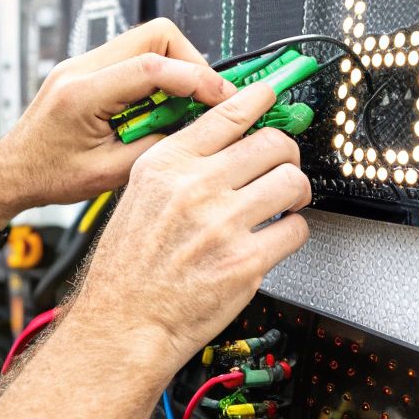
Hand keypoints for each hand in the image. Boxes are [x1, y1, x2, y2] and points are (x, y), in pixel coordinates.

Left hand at [0, 19, 234, 225]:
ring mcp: (81, 65)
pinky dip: (155, 77)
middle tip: (206, 96)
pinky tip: (158, 107)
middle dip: (191, 63)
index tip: (221, 95)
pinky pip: (132, 57)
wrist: (10, 172)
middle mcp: (80, 69)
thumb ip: (154, 148)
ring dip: (174, 70)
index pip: (152, 66)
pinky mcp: (86, 70)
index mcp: (82, 94)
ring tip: (181, 107)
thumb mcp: (107, 174)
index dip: (196, 77)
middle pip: (155, 35)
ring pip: (146, 42)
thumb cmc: (45, 175)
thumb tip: (193, 129)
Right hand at [67, 81, 311, 372]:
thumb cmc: (127, 268)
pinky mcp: (246, 262)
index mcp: (165, 166)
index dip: (260, 99)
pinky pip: (295, 230)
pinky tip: (273, 237)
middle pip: (273, 143)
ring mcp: (223, 225)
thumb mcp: (139, 196)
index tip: (273, 95)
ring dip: (295, 192)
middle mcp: (195, 188)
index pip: (228, 114)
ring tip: (284, 203)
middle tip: (282, 166)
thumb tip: (228, 142)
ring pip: (293, 182)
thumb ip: (180, 166)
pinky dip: (292, 232)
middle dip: (286, 154)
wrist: (122, 323)